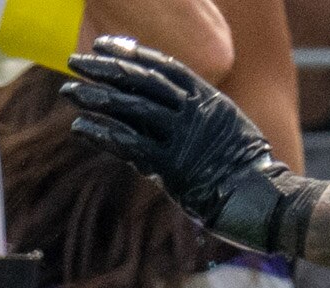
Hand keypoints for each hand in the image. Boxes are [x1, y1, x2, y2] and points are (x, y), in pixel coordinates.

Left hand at [65, 39, 324, 257]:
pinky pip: (129, 145)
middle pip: (144, 81)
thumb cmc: (242, 171)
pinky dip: (102, 134)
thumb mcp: (224, 130)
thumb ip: (195, 118)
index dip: (133, 54)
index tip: (106, 45)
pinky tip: (78, 126)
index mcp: (209, 99)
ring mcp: (182, 137)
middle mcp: (195, 111)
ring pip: (132, 109)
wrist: (260, 199)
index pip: (166, 67)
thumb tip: (163, 116)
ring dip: (97, 98)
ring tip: (68, 91)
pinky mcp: (171, 165)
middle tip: (75, 61)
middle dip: (107, 68)